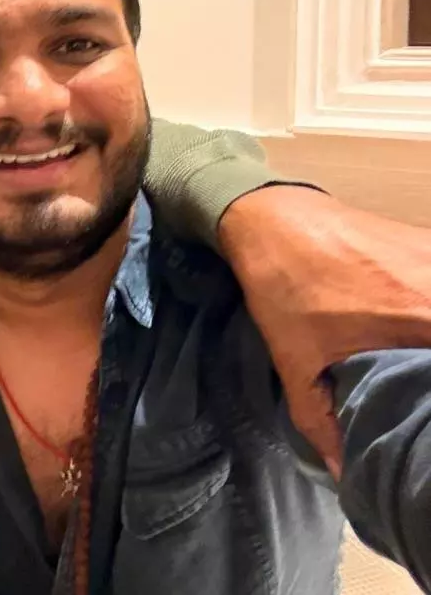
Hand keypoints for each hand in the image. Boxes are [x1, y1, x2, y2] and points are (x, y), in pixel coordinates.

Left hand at [218, 186, 430, 478]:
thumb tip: (344, 471)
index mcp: (429, 319)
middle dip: (430, 380)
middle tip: (415, 391)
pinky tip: (411, 329)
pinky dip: (429, 309)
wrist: (274, 219)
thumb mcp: (298, 364)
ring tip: (414, 367)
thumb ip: (323, 422)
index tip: (424, 411)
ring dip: (428, 344)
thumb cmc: (286, 290)